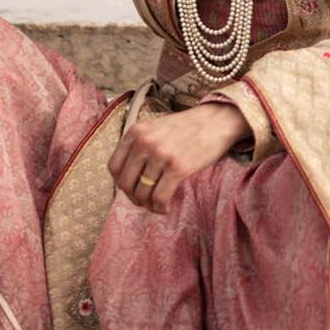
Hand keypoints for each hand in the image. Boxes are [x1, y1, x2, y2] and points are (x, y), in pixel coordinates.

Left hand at [108, 102, 251, 215]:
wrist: (216, 121)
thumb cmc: (187, 128)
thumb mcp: (156, 128)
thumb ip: (139, 146)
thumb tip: (127, 177)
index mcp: (136, 131)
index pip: (113, 167)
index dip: (121, 183)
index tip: (132, 189)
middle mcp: (144, 142)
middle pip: (125, 183)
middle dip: (134, 198)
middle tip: (146, 201)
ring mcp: (161, 154)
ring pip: (142, 193)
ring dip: (149, 205)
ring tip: (158, 205)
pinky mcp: (178, 167)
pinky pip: (160, 198)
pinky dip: (160, 208)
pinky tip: (166, 208)